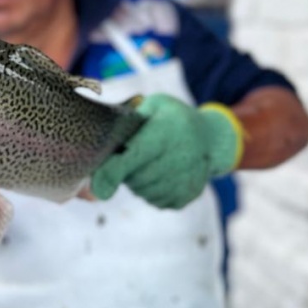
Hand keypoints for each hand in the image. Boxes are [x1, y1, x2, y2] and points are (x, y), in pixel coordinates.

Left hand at [91, 94, 242, 209]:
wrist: (211, 137)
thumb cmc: (172, 118)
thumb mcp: (154, 106)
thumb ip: (128, 123)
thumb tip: (101, 145)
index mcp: (166, 133)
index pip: (134, 157)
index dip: (112, 172)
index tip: (97, 186)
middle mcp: (179, 157)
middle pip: (134, 178)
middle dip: (125, 169)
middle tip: (133, 154)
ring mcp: (185, 180)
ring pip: (143, 191)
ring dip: (137, 181)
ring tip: (149, 161)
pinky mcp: (187, 195)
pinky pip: (156, 200)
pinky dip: (151, 190)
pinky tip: (161, 173)